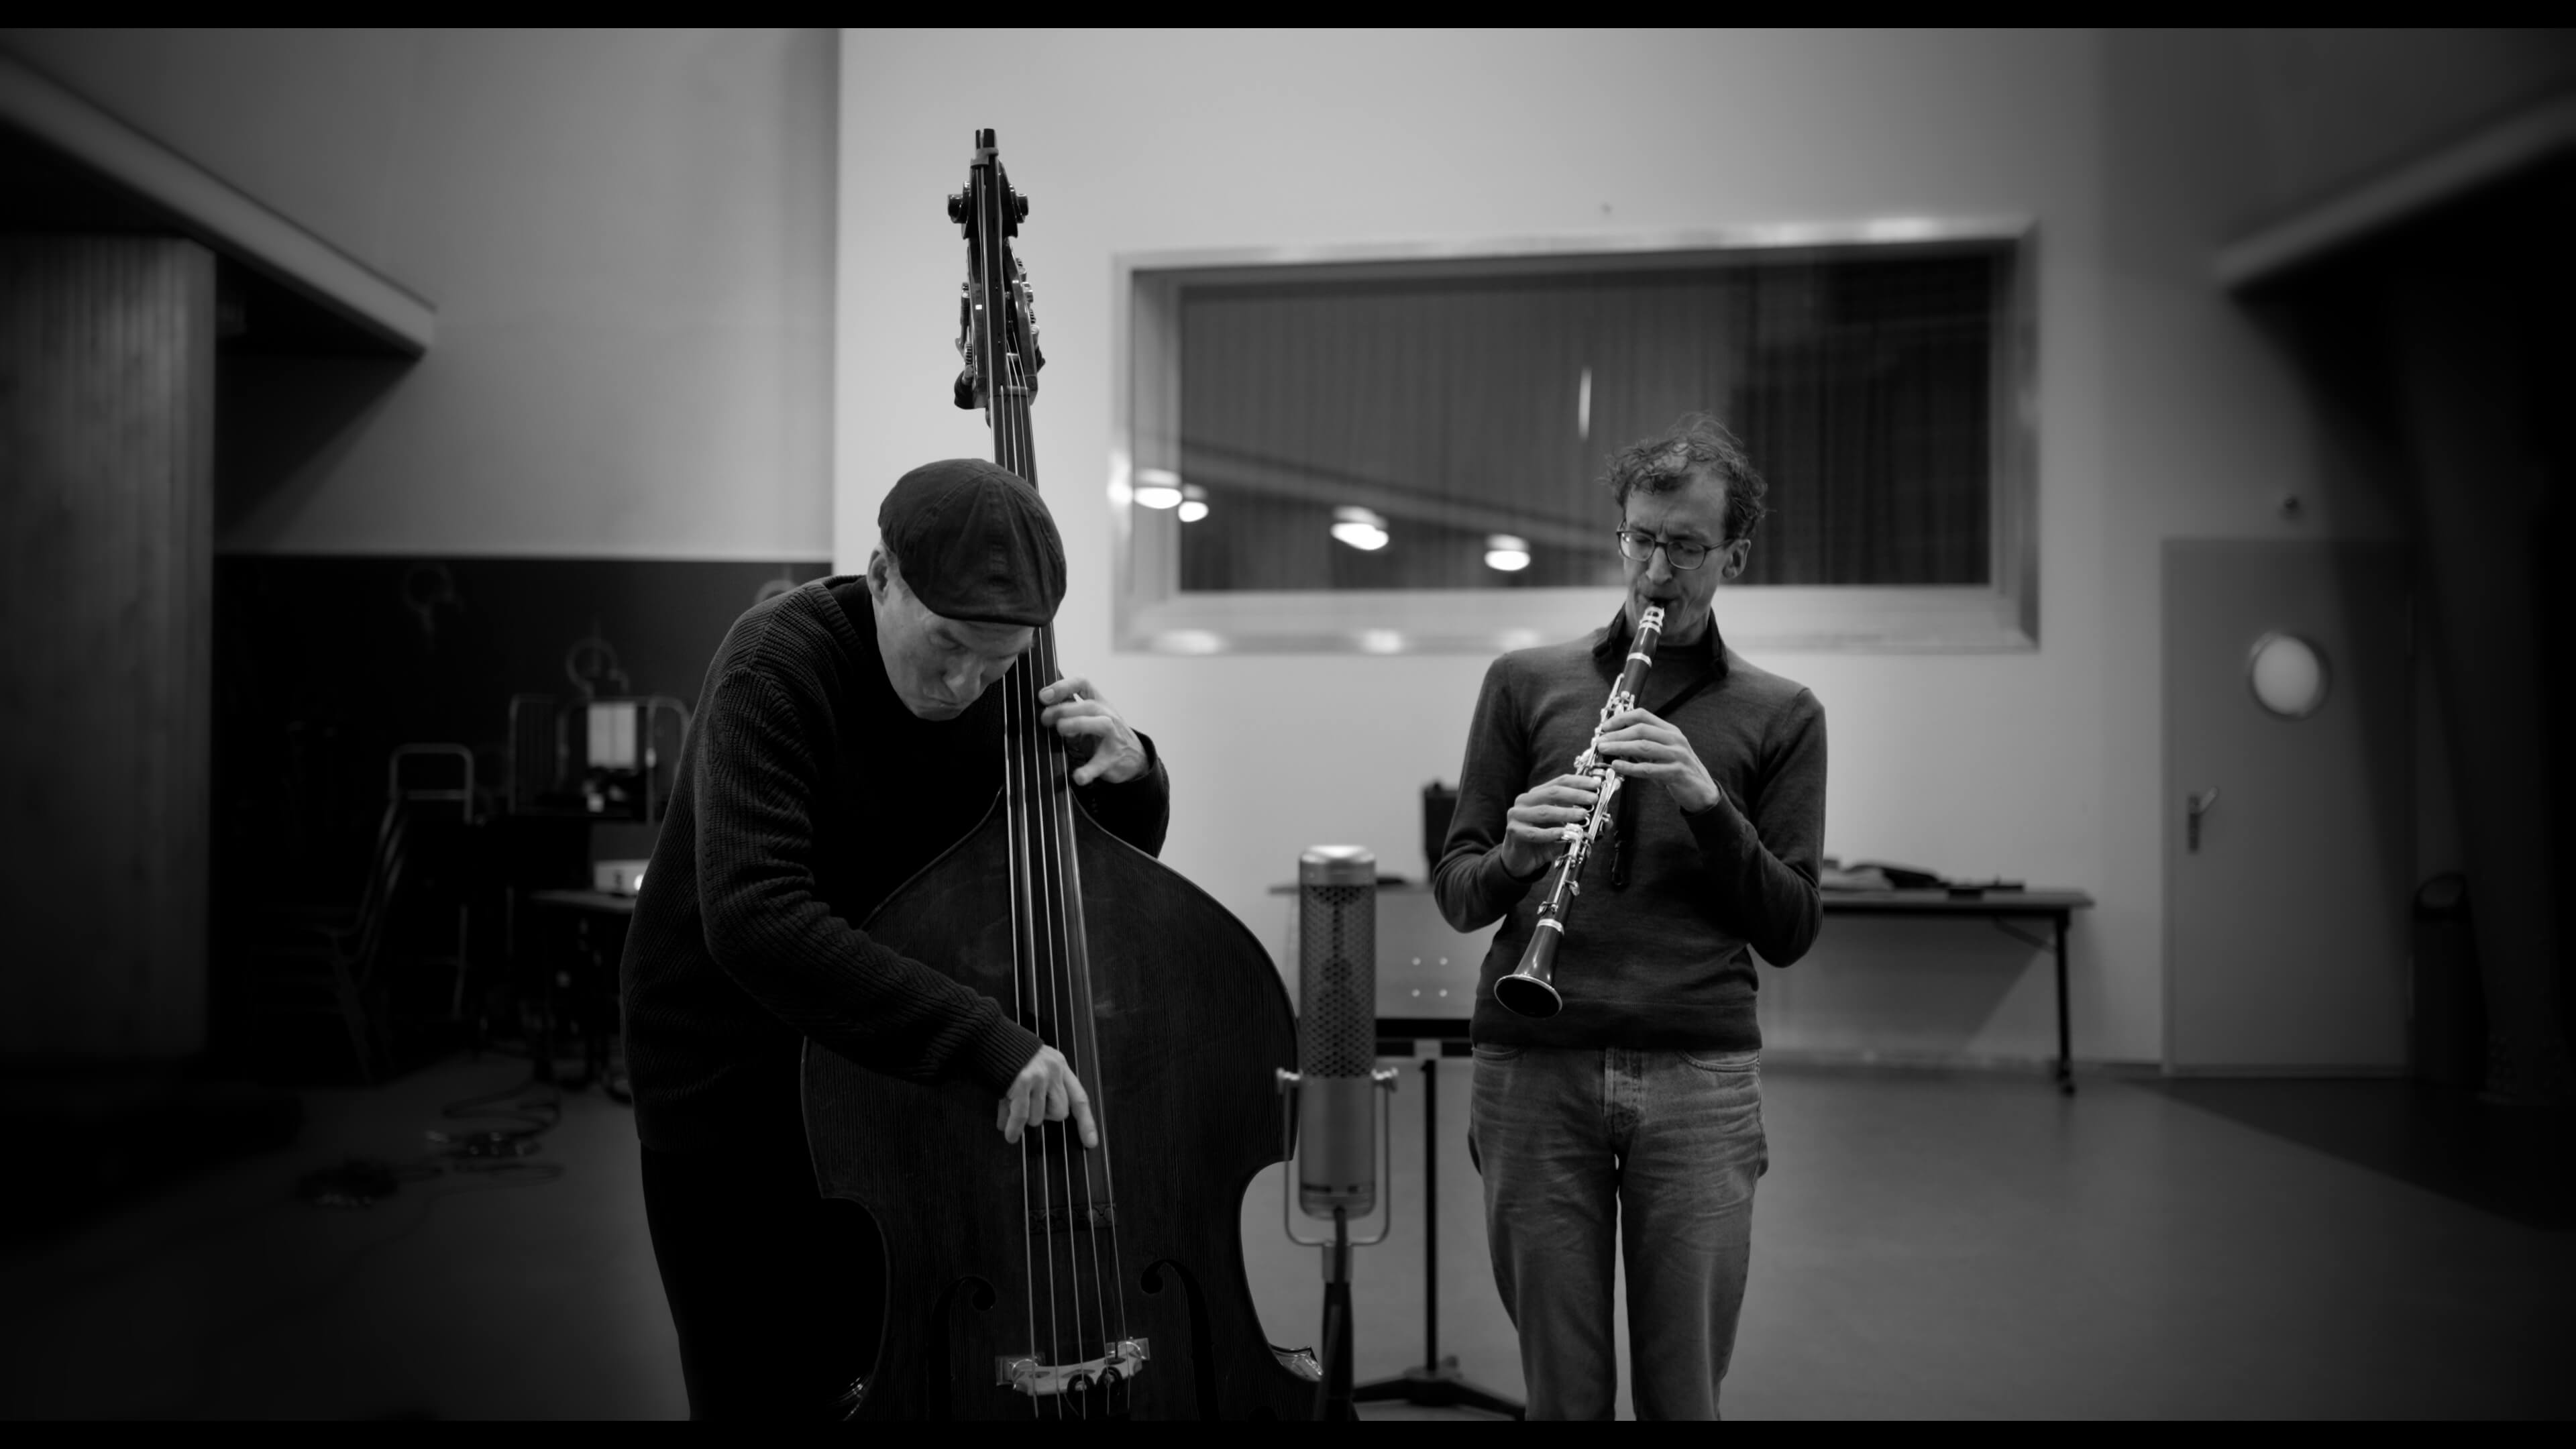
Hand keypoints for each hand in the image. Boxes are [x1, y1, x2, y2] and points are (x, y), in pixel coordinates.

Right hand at [998, 1044, 1097, 1147]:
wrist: (988, 1035)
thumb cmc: (1008, 1054)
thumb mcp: (1029, 1068)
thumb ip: (1030, 1095)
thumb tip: (1014, 1126)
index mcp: (1059, 1066)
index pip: (1079, 1098)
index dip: (1086, 1122)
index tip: (1091, 1142)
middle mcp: (1053, 1071)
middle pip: (1060, 1113)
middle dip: (1044, 1116)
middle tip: (1028, 1107)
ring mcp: (1039, 1076)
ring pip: (1038, 1117)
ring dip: (1025, 1118)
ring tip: (1012, 1105)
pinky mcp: (1022, 1082)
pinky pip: (1022, 1117)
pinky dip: (1014, 1129)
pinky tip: (1009, 1134)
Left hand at [1037, 676, 1148, 785]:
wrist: (1134, 758)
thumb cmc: (1104, 736)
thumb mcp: (1088, 720)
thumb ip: (1068, 714)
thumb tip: (1041, 711)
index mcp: (1099, 703)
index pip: (1082, 683)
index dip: (1063, 686)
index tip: (1043, 697)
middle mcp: (1108, 716)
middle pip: (1088, 705)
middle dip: (1063, 709)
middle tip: (1043, 719)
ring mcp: (1113, 737)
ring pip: (1100, 724)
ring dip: (1078, 724)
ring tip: (1061, 730)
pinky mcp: (1113, 759)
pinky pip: (1101, 763)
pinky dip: (1089, 770)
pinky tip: (1077, 777)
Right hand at [1500, 772, 1601, 877]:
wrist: (1520, 860)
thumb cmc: (1543, 841)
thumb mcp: (1565, 829)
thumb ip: (1582, 822)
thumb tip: (1607, 820)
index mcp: (1538, 794)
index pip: (1560, 781)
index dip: (1580, 781)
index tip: (1597, 784)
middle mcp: (1526, 801)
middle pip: (1553, 793)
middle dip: (1576, 795)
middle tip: (1593, 798)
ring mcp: (1517, 815)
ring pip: (1545, 811)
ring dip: (1566, 813)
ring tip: (1583, 815)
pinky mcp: (1513, 831)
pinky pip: (1534, 833)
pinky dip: (1551, 833)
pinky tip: (1563, 834)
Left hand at [1594, 709, 1721, 812]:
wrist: (1701, 790)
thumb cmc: (1677, 770)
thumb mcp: (1662, 753)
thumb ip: (1642, 745)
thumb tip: (1615, 741)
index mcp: (1670, 730)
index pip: (1643, 716)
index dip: (1622, 718)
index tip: (1605, 726)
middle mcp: (1674, 739)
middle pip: (1641, 730)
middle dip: (1617, 734)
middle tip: (1600, 740)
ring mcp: (1677, 755)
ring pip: (1644, 747)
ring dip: (1620, 747)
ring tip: (1604, 749)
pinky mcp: (1676, 772)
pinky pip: (1649, 769)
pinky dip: (1630, 767)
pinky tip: (1617, 766)